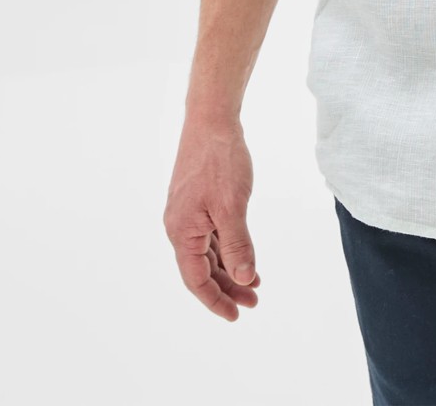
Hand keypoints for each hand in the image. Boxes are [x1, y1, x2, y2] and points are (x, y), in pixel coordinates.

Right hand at [163, 116, 262, 320]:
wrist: (211, 119)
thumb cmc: (219, 160)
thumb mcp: (232, 206)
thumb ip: (237, 245)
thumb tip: (244, 279)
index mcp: (181, 232)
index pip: (196, 279)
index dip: (215, 300)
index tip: (236, 315)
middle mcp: (180, 226)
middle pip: (202, 269)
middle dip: (227, 287)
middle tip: (254, 301)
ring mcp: (188, 213)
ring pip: (208, 252)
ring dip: (230, 268)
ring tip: (254, 283)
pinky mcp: (198, 201)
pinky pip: (211, 234)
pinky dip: (228, 248)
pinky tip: (245, 254)